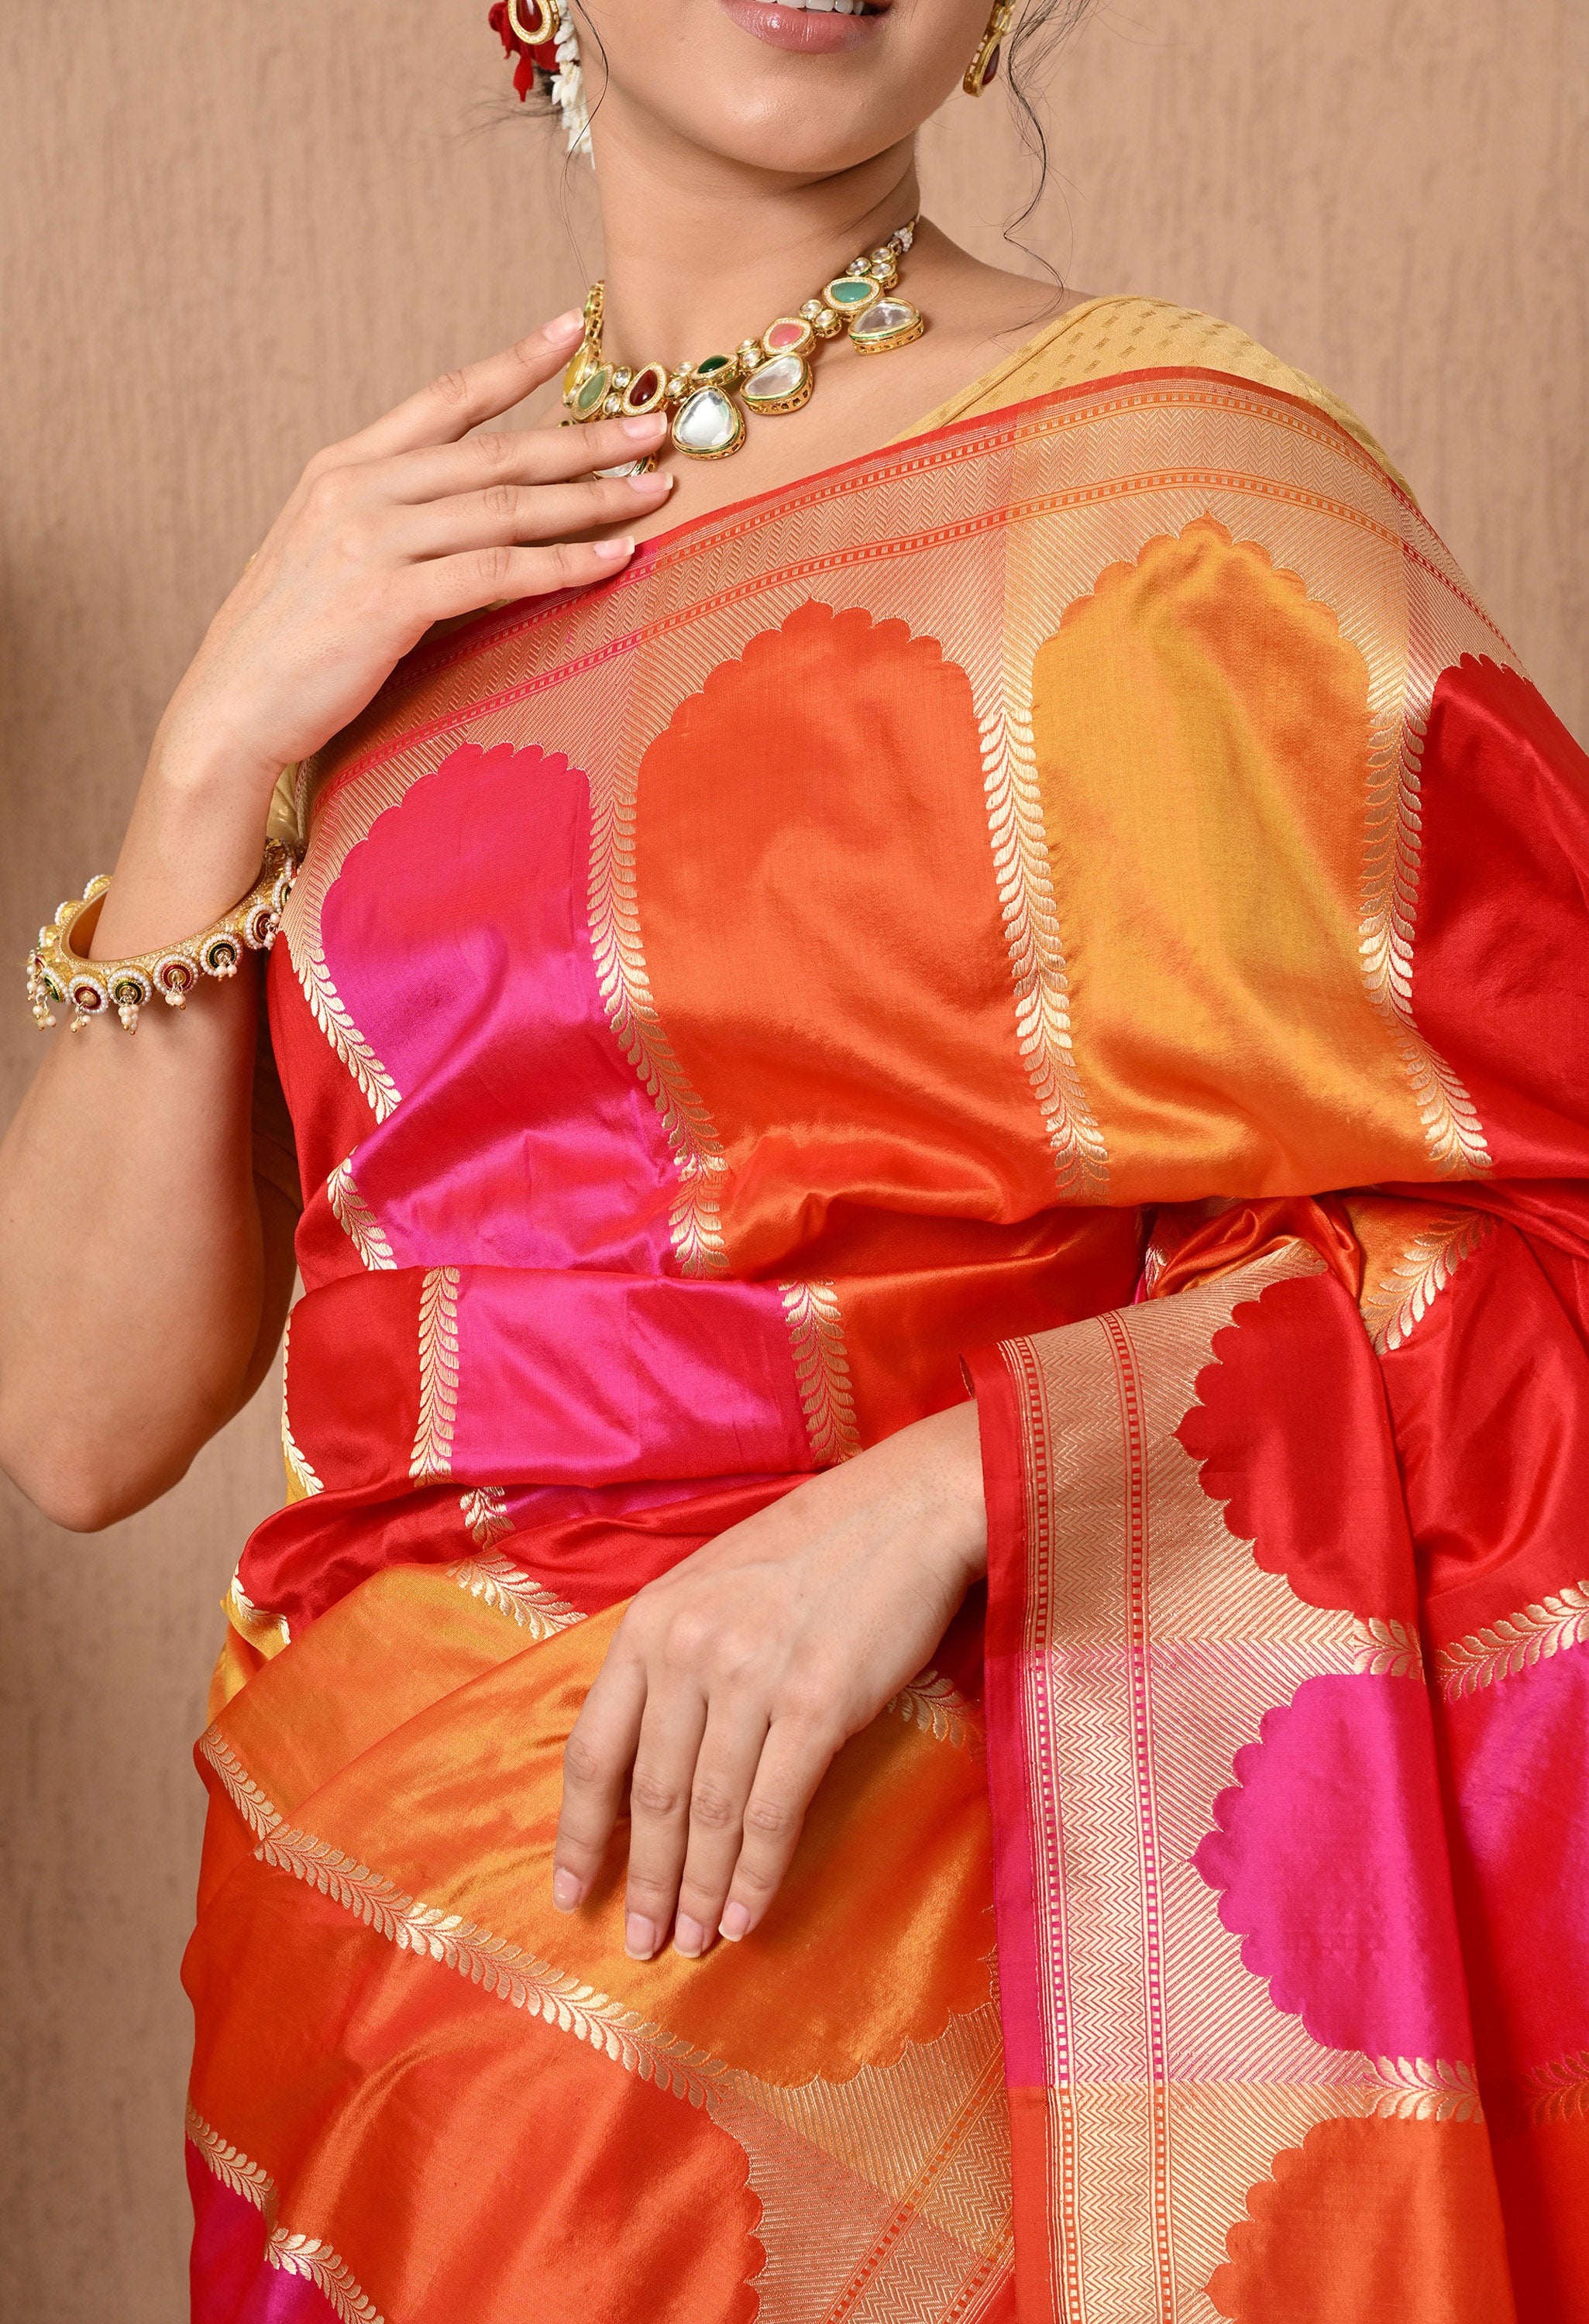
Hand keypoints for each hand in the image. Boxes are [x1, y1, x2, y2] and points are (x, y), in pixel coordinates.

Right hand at [154, 310, 672, 801]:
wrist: (231, 708)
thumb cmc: (290, 643)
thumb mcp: (330, 554)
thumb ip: (392, 519)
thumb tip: (470, 513)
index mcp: (344, 467)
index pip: (444, 399)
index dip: (512, 362)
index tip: (571, 329)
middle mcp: (359, 490)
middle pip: (495, 451)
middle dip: (584, 437)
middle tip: (656, 426)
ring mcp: (371, 542)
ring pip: (505, 507)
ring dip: (591, 499)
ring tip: (654, 491)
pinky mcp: (388, 600)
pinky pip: (497, 572)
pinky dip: (563, 564)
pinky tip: (613, 559)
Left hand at [551, 1401, 987, 1959]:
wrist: (907, 1509)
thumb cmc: (813, 1548)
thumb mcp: (711, 1584)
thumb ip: (670, 1658)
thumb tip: (645, 1759)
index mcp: (649, 1622)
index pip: (592, 1749)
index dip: (580, 1834)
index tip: (572, 1893)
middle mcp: (687, 1649)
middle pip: (650, 1795)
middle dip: (644, 1881)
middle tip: (642, 1945)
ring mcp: (750, 1675)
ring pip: (710, 1812)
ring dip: (699, 1891)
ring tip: (692, 1943)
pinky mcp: (816, 1702)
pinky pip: (773, 1809)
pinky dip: (756, 1874)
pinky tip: (747, 1915)